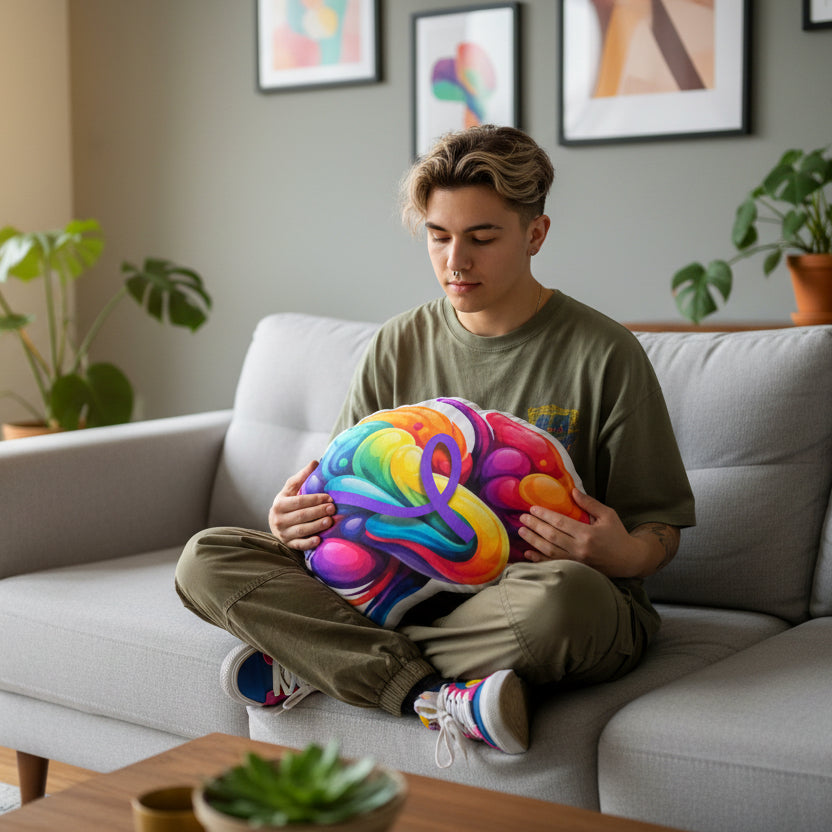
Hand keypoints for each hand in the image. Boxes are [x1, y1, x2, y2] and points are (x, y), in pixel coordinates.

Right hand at [268, 460, 334, 550]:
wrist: (276, 523)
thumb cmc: (287, 503)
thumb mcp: (290, 489)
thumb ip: (302, 477)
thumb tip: (316, 462)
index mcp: (280, 504)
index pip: (300, 501)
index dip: (315, 499)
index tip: (329, 497)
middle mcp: (279, 519)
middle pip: (302, 515)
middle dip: (318, 511)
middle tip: (333, 508)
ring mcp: (283, 533)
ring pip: (301, 530)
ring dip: (316, 526)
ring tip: (330, 521)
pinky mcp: (288, 544)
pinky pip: (299, 545)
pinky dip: (309, 543)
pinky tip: (319, 540)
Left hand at [518, 489, 650, 578]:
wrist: (629, 560)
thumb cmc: (618, 535)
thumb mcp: (608, 515)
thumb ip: (589, 503)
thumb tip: (572, 491)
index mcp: (588, 534)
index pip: (560, 523)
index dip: (545, 515)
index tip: (532, 509)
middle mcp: (580, 549)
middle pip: (551, 536)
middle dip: (535, 526)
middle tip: (522, 518)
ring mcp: (576, 562)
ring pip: (549, 551)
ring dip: (533, 541)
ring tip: (521, 531)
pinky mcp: (575, 570)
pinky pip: (552, 565)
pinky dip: (538, 559)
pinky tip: (528, 552)